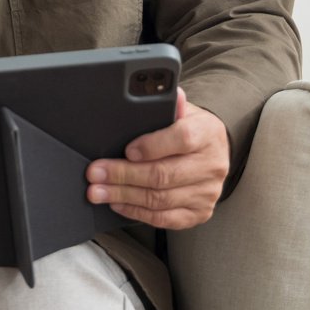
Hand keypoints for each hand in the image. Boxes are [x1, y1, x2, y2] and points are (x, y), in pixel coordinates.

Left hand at [85, 87, 228, 229]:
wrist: (214, 152)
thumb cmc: (191, 129)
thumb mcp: (183, 111)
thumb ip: (170, 104)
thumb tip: (162, 91)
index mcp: (207, 134)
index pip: (182, 139)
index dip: (151, 146)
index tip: (126, 150)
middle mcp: (211, 165)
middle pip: (163, 174)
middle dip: (123, 175)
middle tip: (95, 174)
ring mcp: (207, 192)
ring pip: (160, 199)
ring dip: (123, 196)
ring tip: (98, 191)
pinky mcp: (200, 213)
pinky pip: (165, 218)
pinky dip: (137, 212)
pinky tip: (118, 203)